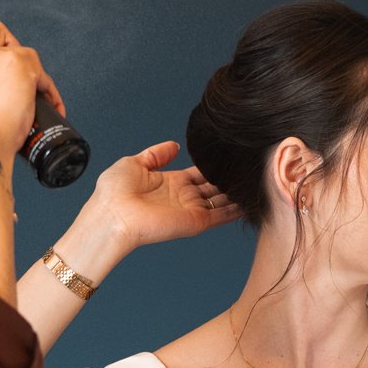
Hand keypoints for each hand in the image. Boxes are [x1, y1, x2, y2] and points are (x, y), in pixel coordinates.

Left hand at [83, 141, 239, 251]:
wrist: (112, 215)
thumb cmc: (114, 193)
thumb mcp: (133, 163)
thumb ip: (156, 154)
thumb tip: (173, 146)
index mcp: (169, 182)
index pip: (197, 174)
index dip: (212, 167)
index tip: (225, 159)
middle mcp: (182, 196)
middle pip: (212, 187)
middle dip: (227, 180)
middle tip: (244, 169)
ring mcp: (190, 209)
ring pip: (220, 201)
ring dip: (235, 194)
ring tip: (254, 183)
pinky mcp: (195, 222)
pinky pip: (221, 216)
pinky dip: (236, 211)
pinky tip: (249, 202)